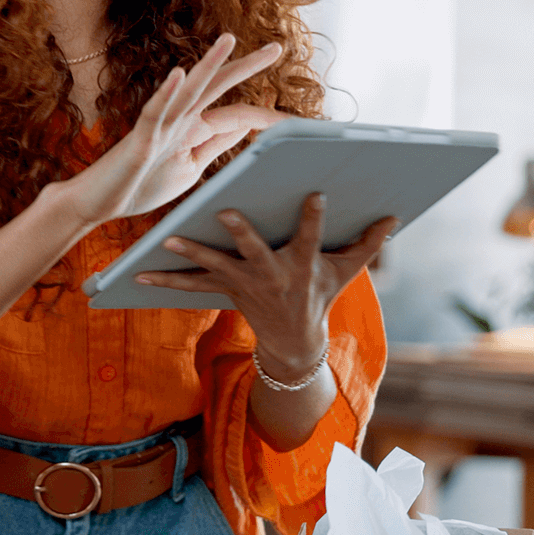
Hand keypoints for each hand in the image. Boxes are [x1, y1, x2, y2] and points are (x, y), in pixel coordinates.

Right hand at [61, 34, 288, 225]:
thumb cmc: (139, 185)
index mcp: (193, 129)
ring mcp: (159, 127)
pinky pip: (154, 113)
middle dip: (247, 67)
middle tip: (278, 46)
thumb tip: (243, 129)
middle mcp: (178, 121)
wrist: (98, 203)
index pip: (237, 116)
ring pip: (188, 91)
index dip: (268, 118)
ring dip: (208, 65)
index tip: (299, 124)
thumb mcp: (189, 168)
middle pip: (218, 87)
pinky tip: (179, 74)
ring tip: (229, 39)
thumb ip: (214, 146)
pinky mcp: (139, 140)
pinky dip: (166, 92)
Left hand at [136, 193, 395, 376]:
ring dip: (190, 254)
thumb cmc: (319, 295)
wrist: (294, 341)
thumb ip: (368, 243)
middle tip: (224, 210)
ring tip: (167, 239)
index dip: (312, 218)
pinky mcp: (223, 290)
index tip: (314, 194)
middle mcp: (270, 275)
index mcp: (301, 265)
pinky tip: (137, 271)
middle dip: (241, 232)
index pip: (309, 238)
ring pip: (214, 266)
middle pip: (254, 251)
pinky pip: (189, 285)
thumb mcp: (346, 272)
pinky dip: (164, 279)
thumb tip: (396, 216)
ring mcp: (243, 284)